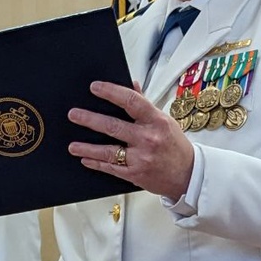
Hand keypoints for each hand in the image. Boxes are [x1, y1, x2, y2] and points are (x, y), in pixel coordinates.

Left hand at [68, 80, 194, 200]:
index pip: (131, 101)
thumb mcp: (164, 121)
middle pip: (113, 126)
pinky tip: (85, 159)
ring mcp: (141, 158)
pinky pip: (111, 167)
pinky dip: (96, 163)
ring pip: (108, 150)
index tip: (95, 87)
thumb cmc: (175, 146)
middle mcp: (148, 138)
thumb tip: (132, 85)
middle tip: (74, 114)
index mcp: (156, 120)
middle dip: (90, 120)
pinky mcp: (135, 174)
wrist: (187, 175)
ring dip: (87, 147)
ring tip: (72, 145)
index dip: (111, 92)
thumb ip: (145, 105)